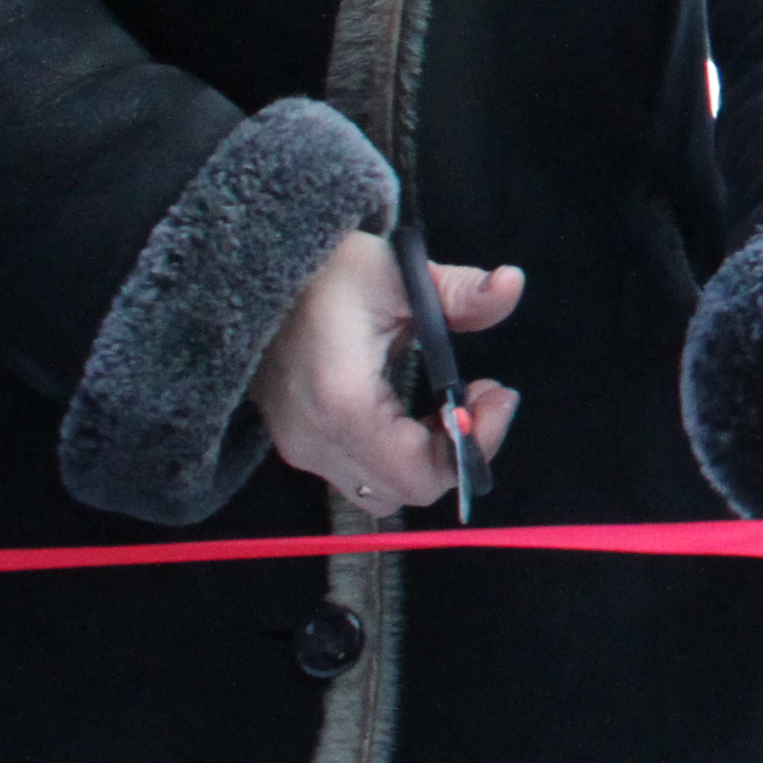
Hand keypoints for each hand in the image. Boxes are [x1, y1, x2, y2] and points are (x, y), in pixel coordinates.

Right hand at [252, 232, 521, 519]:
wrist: (251, 277)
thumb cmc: (327, 272)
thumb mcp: (396, 274)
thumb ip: (457, 291)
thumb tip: (511, 283)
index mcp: (341, 405)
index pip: (418, 473)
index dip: (472, 447)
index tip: (498, 395)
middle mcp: (316, 441)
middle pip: (408, 489)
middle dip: (460, 450)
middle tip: (484, 395)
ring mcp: (302, 448)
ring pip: (385, 491)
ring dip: (431, 457)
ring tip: (454, 403)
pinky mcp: (300, 444)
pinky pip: (363, 475)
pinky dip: (402, 455)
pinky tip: (418, 410)